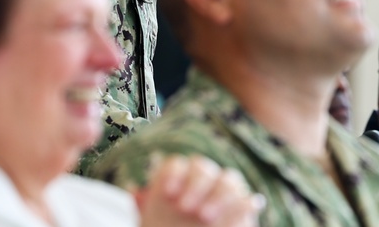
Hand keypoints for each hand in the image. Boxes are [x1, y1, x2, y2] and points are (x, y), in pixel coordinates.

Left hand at [137, 154, 263, 226]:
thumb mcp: (151, 220)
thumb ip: (145, 205)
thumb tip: (133, 190)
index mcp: (177, 180)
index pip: (176, 164)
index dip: (173, 175)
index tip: (168, 194)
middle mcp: (200, 181)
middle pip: (202, 167)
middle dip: (195, 185)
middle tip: (186, 209)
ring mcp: (223, 193)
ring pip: (228, 179)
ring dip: (218, 195)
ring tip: (205, 217)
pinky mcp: (243, 208)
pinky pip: (249, 199)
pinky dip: (247, 202)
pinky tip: (250, 205)